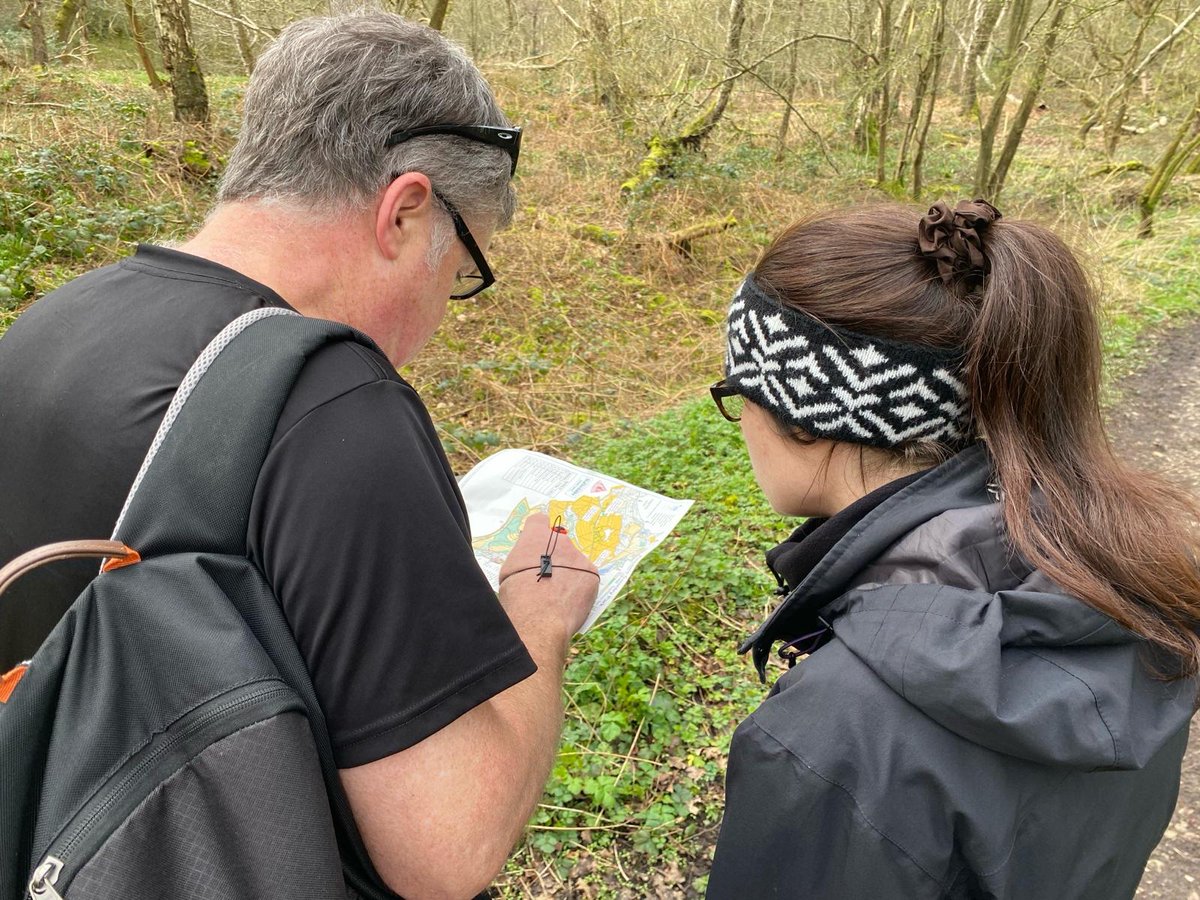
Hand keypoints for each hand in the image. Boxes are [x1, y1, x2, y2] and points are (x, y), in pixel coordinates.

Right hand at [499, 512, 597, 642]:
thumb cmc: (516, 596)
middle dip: (555, 557)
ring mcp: (579, 557)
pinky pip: (586, 578)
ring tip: (558, 595)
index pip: (539, 521)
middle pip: (559, 544)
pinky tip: (569, 602)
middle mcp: (560, 541)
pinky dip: (580, 588)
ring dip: (569, 573)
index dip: (537, 532)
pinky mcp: (593, 574)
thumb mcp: (508, 570)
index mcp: (536, 537)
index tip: (536, 544)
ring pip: (575, 562)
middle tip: (547, 578)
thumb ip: (522, 558)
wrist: (538, 618)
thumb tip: (528, 559)